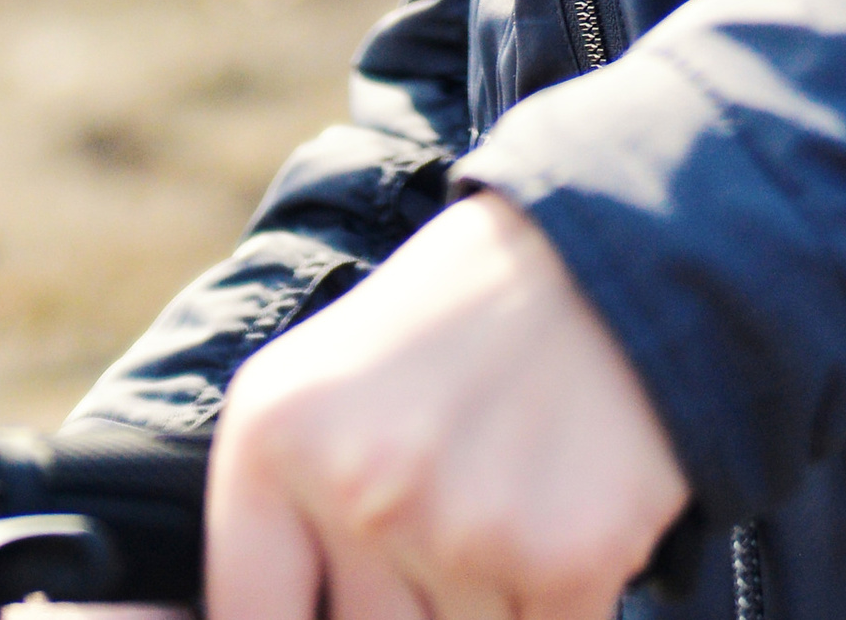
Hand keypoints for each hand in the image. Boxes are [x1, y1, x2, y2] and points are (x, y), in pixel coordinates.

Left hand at [205, 190, 690, 619]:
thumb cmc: (443, 334)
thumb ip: (282, 523)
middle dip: (409, 599)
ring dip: (485, 595)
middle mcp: (357, 488)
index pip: (251, 617)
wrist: (594, 261)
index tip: (349, 588)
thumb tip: (296, 618)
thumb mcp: (317, 391)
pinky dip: (555, 600)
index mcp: (273, 436)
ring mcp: (463, 531)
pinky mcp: (567, 561)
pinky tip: (557, 512)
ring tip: (502, 491)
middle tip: (445, 503)